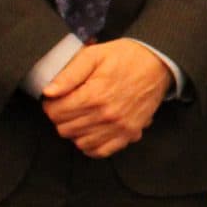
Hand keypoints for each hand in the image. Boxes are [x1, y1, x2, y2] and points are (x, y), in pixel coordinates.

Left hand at [43, 39, 171, 156]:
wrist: (158, 64)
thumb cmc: (125, 57)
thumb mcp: (94, 55)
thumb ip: (69, 74)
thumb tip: (48, 91)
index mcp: (94, 95)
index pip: (55, 113)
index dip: (50, 104)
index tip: (56, 98)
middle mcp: (107, 115)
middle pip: (65, 129)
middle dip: (62, 117)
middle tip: (69, 104)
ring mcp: (120, 127)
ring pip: (80, 143)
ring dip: (76, 131)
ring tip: (81, 116)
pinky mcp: (130, 133)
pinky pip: (101, 151)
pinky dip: (92, 145)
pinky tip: (91, 131)